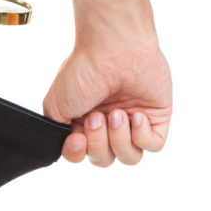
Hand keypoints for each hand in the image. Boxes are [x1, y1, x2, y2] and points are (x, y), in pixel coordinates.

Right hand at [42, 39, 172, 166]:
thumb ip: (57, 135)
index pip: (82, 155)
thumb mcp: (54, 108)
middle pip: (104, 159)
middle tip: (97, 117)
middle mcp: (107, 124)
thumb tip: (70, 148)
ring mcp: (133, 121)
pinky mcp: (156, 117)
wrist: (111, 50)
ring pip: (129, 157)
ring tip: (116, 114)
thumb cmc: (81, 72)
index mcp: (83, 122)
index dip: (78, 153)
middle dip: (98, 143)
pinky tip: (135, 115)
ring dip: (119, 140)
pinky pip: (152, 145)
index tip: (76, 138)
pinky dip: (141, 136)